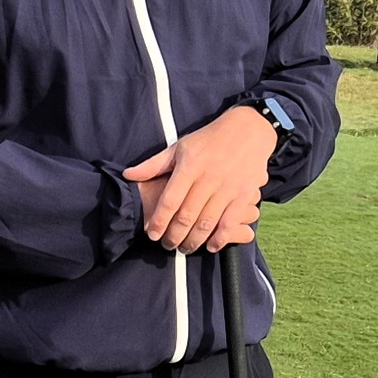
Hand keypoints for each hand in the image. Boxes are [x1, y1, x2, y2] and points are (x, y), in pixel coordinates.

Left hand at [123, 105, 275, 254]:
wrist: (249, 129)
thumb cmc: (209, 140)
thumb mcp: (179, 147)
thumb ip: (153, 165)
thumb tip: (128, 175)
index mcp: (190, 166)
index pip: (170, 200)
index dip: (159, 221)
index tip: (152, 234)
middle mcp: (209, 178)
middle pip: (187, 216)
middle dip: (174, 236)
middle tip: (167, 246)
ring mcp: (228, 187)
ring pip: (207, 223)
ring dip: (194, 241)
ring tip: (184, 248)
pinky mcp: (245, 194)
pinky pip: (230, 222)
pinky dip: (220, 238)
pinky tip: (211, 246)